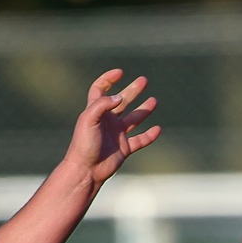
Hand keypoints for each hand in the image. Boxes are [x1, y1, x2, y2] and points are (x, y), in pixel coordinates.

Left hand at [61, 70, 161, 188]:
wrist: (87, 169)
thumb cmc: (83, 144)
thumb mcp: (89, 119)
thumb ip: (103, 105)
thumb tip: (120, 97)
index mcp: (95, 111)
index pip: (100, 89)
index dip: (108, 79)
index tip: (120, 73)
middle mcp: (107, 120)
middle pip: (121, 101)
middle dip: (132, 90)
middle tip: (144, 80)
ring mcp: (117, 134)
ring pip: (133, 119)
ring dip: (144, 109)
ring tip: (154, 101)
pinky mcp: (125, 148)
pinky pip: (140, 140)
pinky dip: (150, 136)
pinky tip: (158, 129)